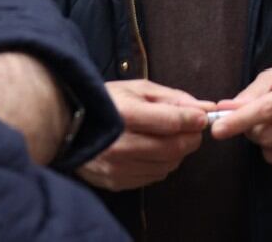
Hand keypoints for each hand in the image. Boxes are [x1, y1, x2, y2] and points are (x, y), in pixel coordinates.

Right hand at [75, 80, 211, 191]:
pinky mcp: (116, 182)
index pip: (171, 122)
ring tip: (168, 137)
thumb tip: (205, 108)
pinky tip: (152, 151)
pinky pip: (153, 176)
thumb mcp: (138, 88)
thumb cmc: (105, 101)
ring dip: (177, 152)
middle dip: (191, 137)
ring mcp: (118, 167)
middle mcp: (121, 144)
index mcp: (126, 115)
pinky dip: (161, 164)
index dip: (193, 119)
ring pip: (167, 165)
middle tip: (192, 128)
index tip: (203, 117)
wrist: (65, 126)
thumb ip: (173, 98)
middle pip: (173, 147)